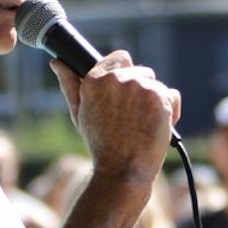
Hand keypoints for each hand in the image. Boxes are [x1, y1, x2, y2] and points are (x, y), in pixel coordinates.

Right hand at [49, 53, 179, 182]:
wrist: (122, 170)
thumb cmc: (101, 145)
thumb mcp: (79, 114)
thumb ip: (69, 85)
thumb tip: (57, 63)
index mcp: (94, 80)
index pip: (119, 58)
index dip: (125, 73)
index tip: (126, 90)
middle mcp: (116, 79)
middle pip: (140, 71)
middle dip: (140, 90)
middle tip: (133, 116)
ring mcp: (139, 86)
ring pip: (155, 85)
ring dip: (154, 100)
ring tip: (144, 124)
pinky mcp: (159, 97)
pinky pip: (170, 96)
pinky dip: (169, 110)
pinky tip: (158, 126)